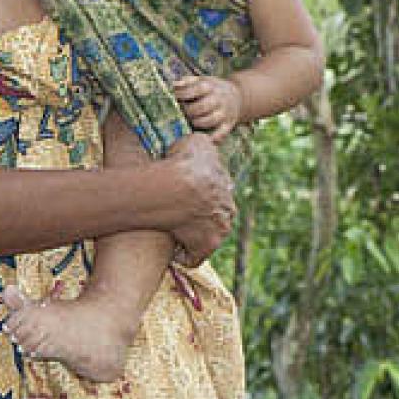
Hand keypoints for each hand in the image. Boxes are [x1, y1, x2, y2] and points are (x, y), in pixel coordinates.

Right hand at [165, 133, 235, 266]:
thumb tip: (201, 148)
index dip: (202, 191)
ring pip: (208, 236)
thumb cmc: (185, 161)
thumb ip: (203, 146)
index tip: (188, 191)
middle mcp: (227, 211)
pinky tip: (171, 249)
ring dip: (194, 234)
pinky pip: (192, 257)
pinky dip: (183, 255)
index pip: (218, 191)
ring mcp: (218, 232)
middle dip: (203, 214)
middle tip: (181, 209)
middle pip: (216, 215)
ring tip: (173, 229)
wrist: (178, 187)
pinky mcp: (202, 249)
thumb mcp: (198, 141)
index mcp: (226, 186)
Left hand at [174, 75, 241, 142]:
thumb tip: (174, 85)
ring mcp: (225, 113)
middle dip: (189, 111)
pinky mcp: (229, 124)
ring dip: (197, 123)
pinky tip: (203, 137)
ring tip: (192, 121)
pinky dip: (213, 138)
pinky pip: (221, 134)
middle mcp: (219, 99)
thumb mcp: (202, 80)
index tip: (176, 96)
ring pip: (209, 121)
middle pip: (201, 107)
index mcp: (211, 87)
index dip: (183, 94)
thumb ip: (187, 81)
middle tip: (184, 112)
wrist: (238, 97)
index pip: (196, 89)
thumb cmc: (213, 89)